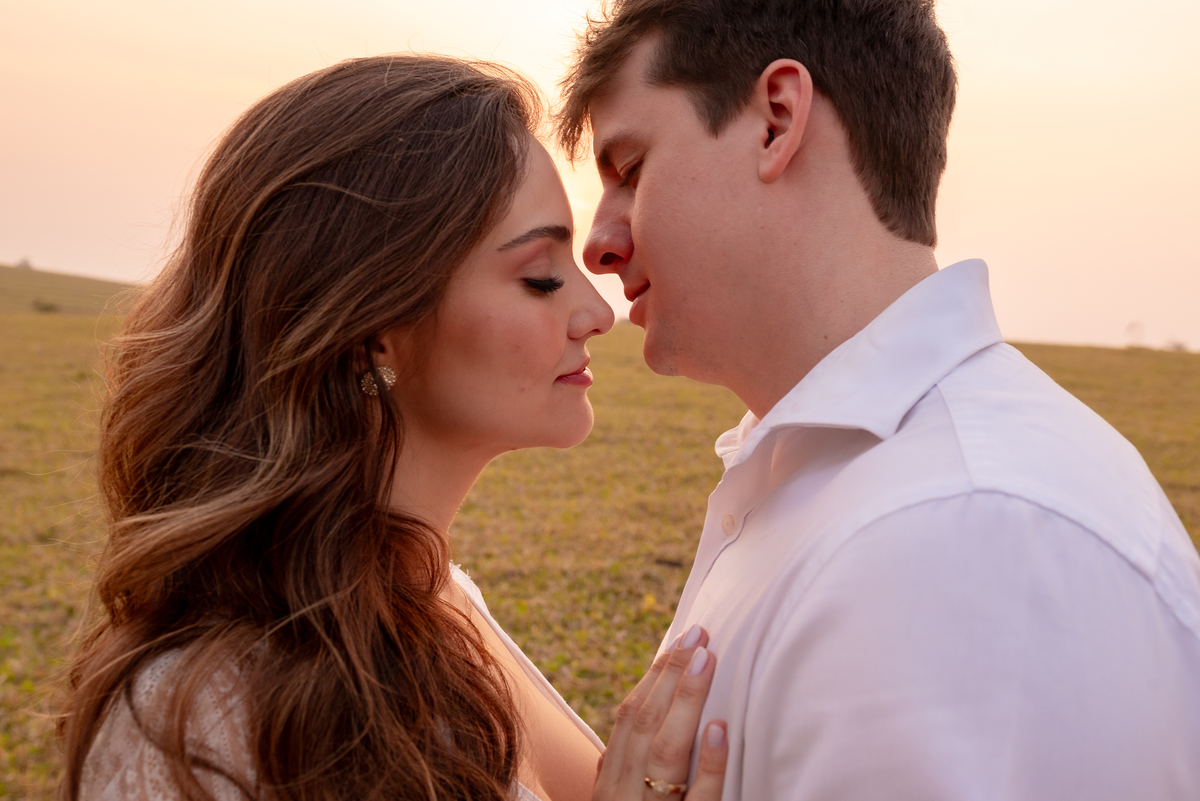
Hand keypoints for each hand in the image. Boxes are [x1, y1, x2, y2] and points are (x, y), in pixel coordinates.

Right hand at [592, 625, 727, 800]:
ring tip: (706, 661)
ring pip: (666, 752)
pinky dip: (709, 764)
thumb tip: (633, 716)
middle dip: (671, 676)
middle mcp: (624, 795)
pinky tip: (719, 729)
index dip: (653, 678)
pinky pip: (700, 798)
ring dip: (687, 702)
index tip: (678, 644)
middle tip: (698, 635)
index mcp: (609, 784)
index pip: (629, 720)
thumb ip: (624, 768)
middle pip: (645, 725)